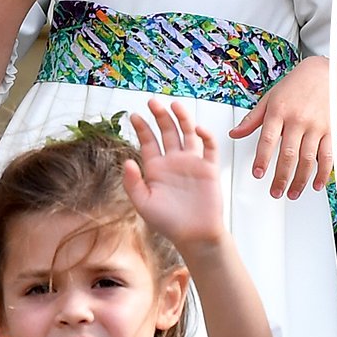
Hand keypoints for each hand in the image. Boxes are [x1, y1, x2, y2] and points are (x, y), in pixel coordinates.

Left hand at [123, 99, 230, 254]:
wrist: (194, 235)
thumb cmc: (168, 223)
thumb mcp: (143, 204)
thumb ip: (133, 183)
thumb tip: (126, 161)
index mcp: (156, 168)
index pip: (148, 141)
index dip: (142, 128)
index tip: (134, 116)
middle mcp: (173, 162)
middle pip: (167, 132)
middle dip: (160, 116)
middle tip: (153, 101)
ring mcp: (192, 163)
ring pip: (187, 134)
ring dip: (182, 119)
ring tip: (174, 105)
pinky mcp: (209, 168)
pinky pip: (209, 148)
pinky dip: (206, 136)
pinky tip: (198, 129)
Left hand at [229, 56, 333, 199]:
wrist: (323, 75)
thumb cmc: (294, 86)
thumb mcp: (269, 98)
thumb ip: (252, 119)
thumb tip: (234, 133)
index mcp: (278, 112)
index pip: (268, 139)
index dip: (262, 159)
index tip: (258, 174)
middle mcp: (297, 120)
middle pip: (289, 154)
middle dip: (281, 177)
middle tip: (275, 192)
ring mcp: (315, 126)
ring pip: (308, 159)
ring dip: (300, 180)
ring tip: (292, 193)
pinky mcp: (330, 130)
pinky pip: (328, 155)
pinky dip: (323, 173)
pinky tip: (317, 185)